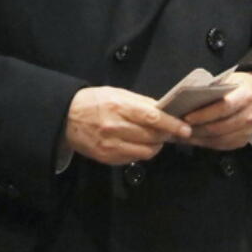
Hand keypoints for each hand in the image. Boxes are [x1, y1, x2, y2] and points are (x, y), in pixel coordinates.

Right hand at [64, 86, 191, 165]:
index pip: (153, 118)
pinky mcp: (108, 158)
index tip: (185, 129)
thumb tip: (164, 110)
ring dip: (155, 145)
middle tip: (171, 132)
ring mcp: (111, 145)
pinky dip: (141, 152)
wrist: (66, 118)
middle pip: (152, 137)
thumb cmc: (93, 102)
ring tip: (154, 138)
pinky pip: (134, 158)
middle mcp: (115, 127)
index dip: (172, 125)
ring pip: (146, 151)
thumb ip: (140, 102)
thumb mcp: (116, 93)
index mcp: (119, 106)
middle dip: (166, 135)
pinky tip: (138, 143)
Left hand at [182, 71, 251, 150]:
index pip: (224, 107)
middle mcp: (249, 116)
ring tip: (181, 135)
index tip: (186, 117)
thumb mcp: (225, 82)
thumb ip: (210, 90)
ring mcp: (247, 131)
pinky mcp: (243, 141)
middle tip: (179, 129)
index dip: (205, 114)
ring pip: (219, 140)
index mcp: (245, 96)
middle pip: (220, 127)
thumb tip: (185, 101)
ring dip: (198, 139)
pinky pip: (221, 145)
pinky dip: (204, 143)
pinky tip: (192, 139)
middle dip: (198, 129)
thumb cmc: (234, 87)